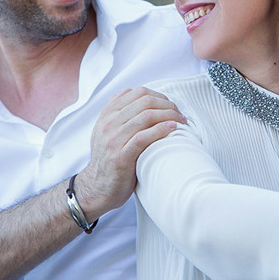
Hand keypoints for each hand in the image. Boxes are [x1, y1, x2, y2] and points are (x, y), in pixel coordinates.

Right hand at [79, 87, 185, 218]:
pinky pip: (143, 137)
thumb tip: (127, 92)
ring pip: (146, 116)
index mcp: (107, 114)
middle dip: (167, 105)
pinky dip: (161, 130)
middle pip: (144, 102)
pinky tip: (172, 130)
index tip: (171, 105)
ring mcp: (114, 139)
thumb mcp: (105, 130)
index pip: (138, 93)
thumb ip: (114, 111)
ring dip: (169, 116)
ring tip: (181, 122)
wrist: (97, 187)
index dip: (159, 96)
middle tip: (180, 114)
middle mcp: (109, 123)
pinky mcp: (121, 156)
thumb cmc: (108, 158)